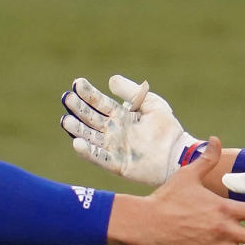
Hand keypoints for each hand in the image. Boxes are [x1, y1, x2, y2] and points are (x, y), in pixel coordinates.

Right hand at [61, 75, 201, 185]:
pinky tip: (77, 143)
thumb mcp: (151, 103)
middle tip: (66, 98)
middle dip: (78, 108)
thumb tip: (110, 79)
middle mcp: (112, 131)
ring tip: (65, 120)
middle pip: (90, 118)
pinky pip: (99, 157)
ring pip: (90, 137)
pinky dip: (88, 152)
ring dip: (77, 129)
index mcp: (120, 115)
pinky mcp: (116, 164)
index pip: (99, 102)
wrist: (178, 154)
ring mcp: (113, 147)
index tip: (77, 82)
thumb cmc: (167, 128)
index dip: (88, 93)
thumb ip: (132, 92)